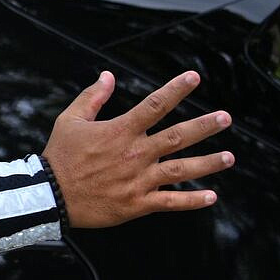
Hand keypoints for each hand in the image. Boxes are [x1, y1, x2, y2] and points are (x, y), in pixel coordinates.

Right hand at [41, 70, 233, 228]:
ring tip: (229, 157)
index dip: (176, 89)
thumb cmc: (59, 156)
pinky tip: (211, 196)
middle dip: (205, 126)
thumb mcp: (70, 120)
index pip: (155, 105)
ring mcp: (139, 180)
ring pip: (181, 169)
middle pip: (178, 137)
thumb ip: (92, 97)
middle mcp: (135, 154)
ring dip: (208, 163)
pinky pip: (170, 202)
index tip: (194, 78)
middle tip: (225, 118)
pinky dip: (192, 200)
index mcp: (121, 131)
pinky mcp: (137, 203)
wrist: (50, 196)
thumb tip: (108, 76)